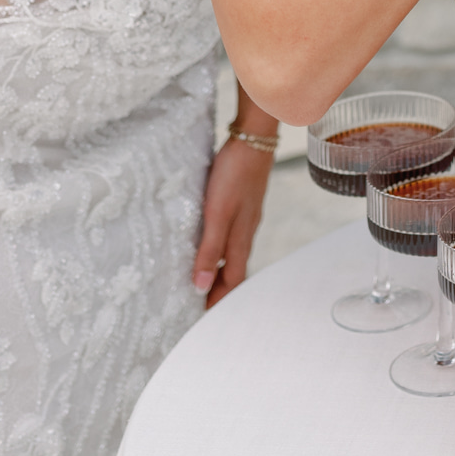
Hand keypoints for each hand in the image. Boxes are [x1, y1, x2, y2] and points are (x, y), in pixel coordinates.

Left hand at [193, 135, 273, 307]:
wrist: (254, 139)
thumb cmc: (235, 174)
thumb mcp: (217, 214)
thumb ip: (210, 250)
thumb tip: (201, 287)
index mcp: (240, 238)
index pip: (232, 280)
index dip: (219, 300)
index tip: (204, 317)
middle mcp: (245, 231)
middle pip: (233, 269)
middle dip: (219, 288)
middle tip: (200, 303)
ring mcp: (245, 216)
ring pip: (232, 251)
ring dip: (219, 268)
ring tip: (202, 278)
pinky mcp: (241, 202)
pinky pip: (231, 234)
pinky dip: (220, 247)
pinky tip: (210, 240)